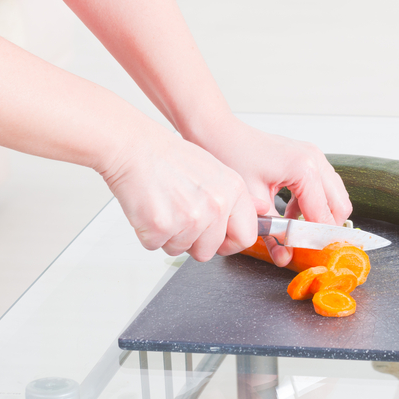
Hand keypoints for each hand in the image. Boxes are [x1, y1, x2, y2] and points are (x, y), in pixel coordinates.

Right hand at [101, 126, 257, 261]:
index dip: (228, 243)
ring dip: (169, 236)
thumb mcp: (216, 170)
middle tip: (180, 216)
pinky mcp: (162, 227)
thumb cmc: (170, 158)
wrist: (135, 148)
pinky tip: (150, 209)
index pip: (246, 237)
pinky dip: (148, 233)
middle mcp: (216, 206)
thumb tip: (262, 211)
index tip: (218, 241)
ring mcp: (190, 218)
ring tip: (164, 207)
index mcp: (234, 191)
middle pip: (208, 251)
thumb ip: (237, 197)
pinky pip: (155, 246)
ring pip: (180, 250)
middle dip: (192, 242)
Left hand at [190, 116, 351, 267]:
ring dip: (320, 216)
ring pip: (335, 196)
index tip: (313, 257)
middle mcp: (315, 160)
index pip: (324, 216)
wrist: (220, 132)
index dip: (318, 240)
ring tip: (296, 230)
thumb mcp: (253, 202)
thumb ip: (272, 232)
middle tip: (307, 247)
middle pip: (340, 206)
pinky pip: (323, 186)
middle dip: (325, 229)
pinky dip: (313, 203)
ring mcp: (314, 156)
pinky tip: (290, 214)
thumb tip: (285, 257)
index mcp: (304, 170)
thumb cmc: (231, 157)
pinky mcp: (308, 156)